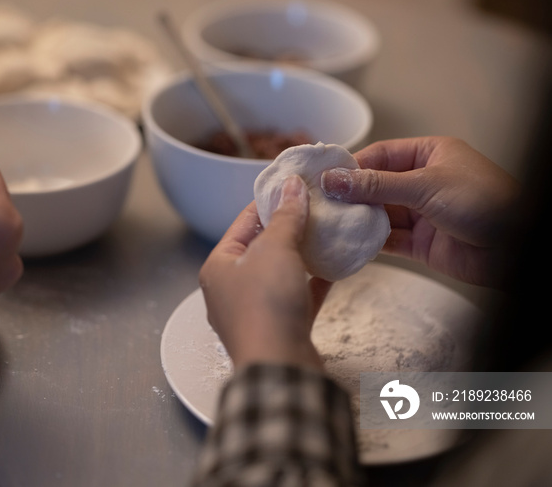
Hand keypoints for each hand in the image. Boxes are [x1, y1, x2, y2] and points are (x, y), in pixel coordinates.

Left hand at [199, 175, 331, 370]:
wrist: (280, 367)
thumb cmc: (265, 304)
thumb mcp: (274, 250)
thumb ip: (286, 217)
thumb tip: (292, 186)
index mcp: (218, 266)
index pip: (244, 223)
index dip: (270, 201)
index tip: (294, 186)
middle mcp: (231, 288)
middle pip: (262, 248)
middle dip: (289, 227)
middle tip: (316, 207)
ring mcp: (255, 310)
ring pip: (281, 272)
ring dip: (303, 253)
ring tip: (327, 231)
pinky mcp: (279, 327)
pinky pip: (297, 295)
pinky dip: (313, 281)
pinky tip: (335, 265)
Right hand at [321, 136, 519, 286]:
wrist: (518, 248)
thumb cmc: (485, 202)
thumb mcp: (425, 185)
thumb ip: (376, 185)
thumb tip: (334, 179)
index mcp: (428, 155)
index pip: (379, 156)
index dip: (351, 167)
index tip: (323, 178)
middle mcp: (422, 182)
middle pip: (375, 186)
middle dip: (350, 196)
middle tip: (320, 203)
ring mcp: (421, 214)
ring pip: (379, 214)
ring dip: (357, 219)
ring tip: (329, 223)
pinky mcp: (421, 243)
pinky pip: (388, 240)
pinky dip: (369, 242)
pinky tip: (349, 242)